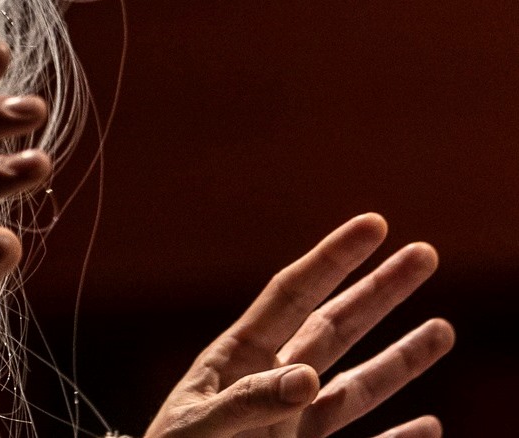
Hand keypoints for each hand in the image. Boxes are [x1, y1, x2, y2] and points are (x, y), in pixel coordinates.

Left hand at [145, 214, 454, 437]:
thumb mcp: (197, 426)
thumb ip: (246, 401)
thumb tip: (306, 377)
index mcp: (240, 357)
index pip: (293, 293)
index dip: (333, 257)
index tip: (374, 223)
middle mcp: (275, 383)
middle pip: (337, 326)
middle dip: (381, 290)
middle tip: (425, 252)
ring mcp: (295, 424)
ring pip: (359, 385)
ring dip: (402, 358)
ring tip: (443, 328)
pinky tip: (430, 425)